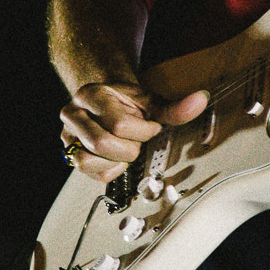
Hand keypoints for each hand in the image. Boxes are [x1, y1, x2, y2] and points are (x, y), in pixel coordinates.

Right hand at [59, 82, 208, 181]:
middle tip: (137, 140)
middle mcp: (73, 114)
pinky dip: (111, 170)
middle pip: (101, 143)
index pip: (119, 124)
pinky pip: (93, 174)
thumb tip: (201, 100)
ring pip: (90, 162)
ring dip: (117, 160)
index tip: (150, 127)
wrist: (106, 101)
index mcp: (92, 95)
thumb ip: (174, 107)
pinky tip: (117, 157)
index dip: (143, 131)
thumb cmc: (128, 102)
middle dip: (129, 147)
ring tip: (125, 147)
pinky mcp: (70, 154)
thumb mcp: (150, 101)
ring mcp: (68, 135)